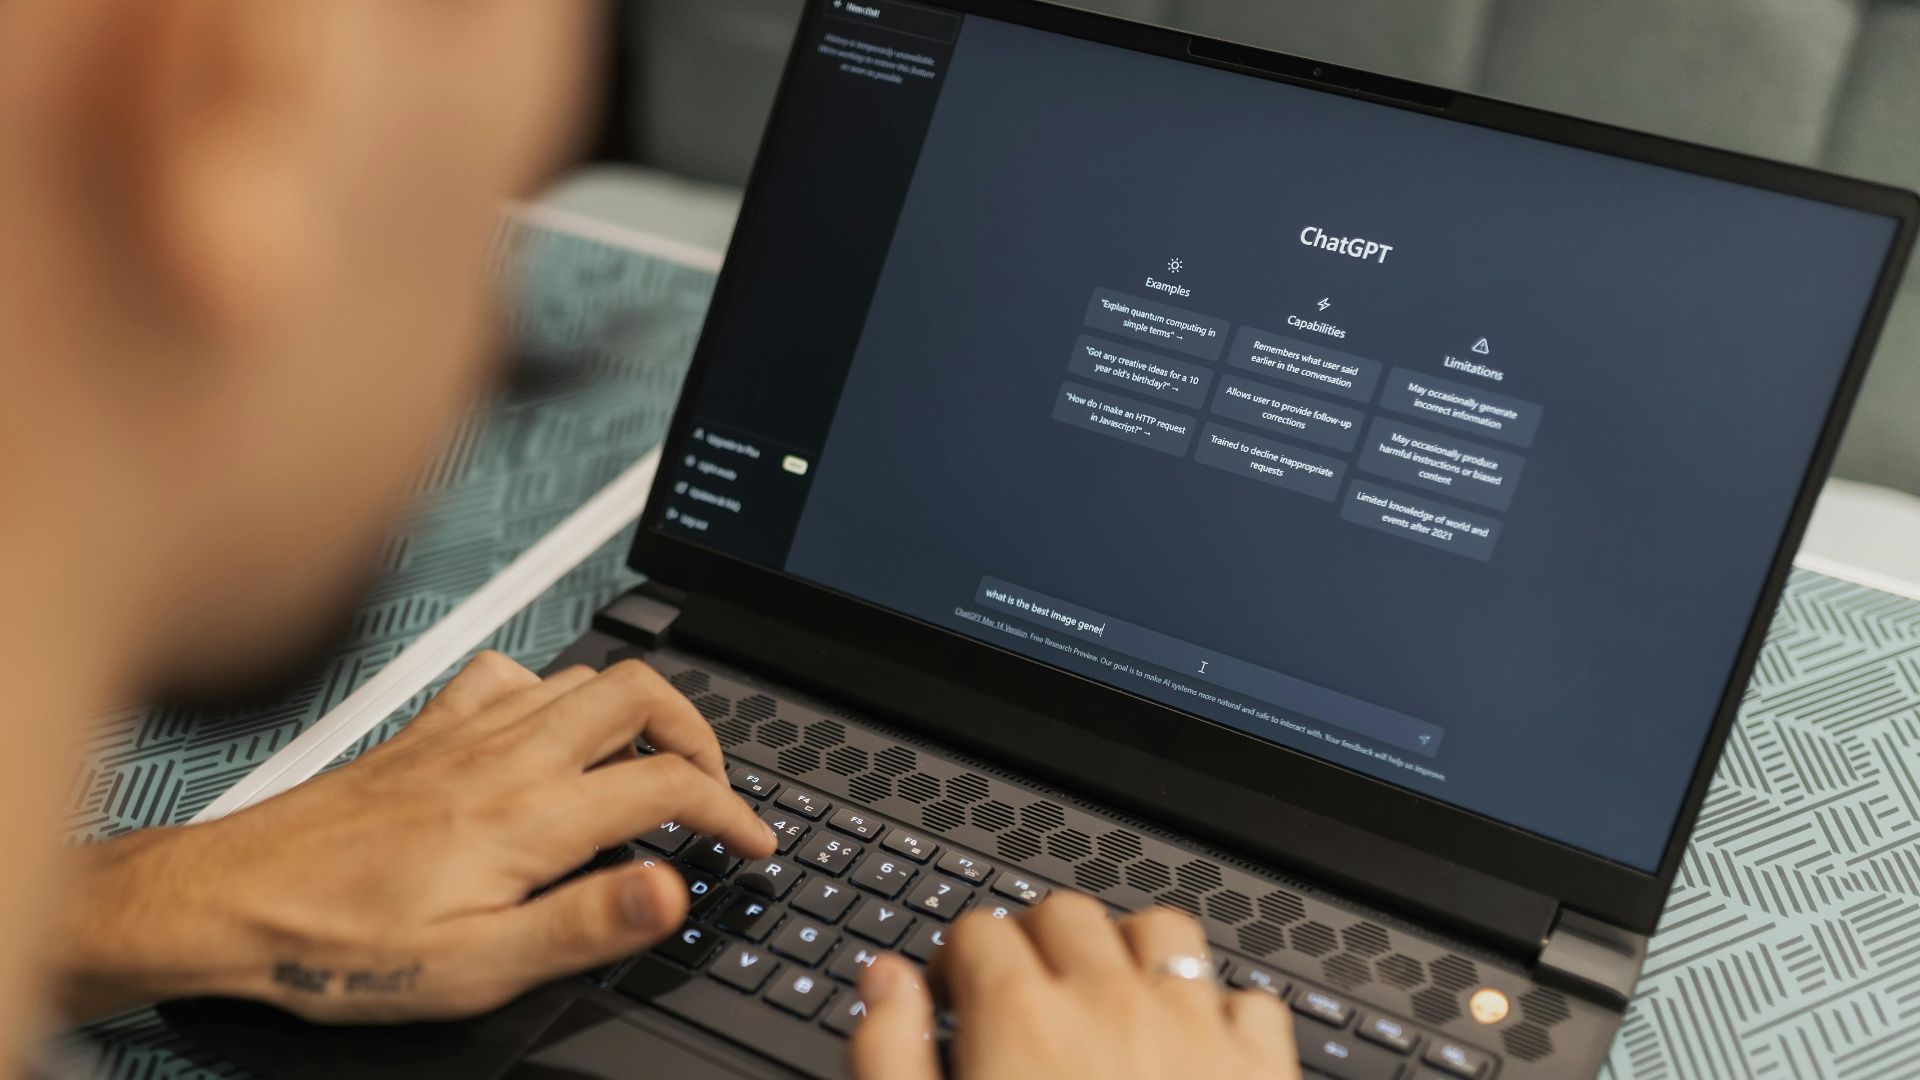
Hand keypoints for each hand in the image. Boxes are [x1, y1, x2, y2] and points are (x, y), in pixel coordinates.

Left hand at [57, 652, 772, 1021]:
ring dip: (638, 711)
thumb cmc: (339, 944)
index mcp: (530, 819)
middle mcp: (507, 758)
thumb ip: (584, 925)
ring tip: (650, 763)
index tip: (753, 844)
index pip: (669, 786)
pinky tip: (547, 730)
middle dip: (700, 735)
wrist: (228, 900)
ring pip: (584, 677)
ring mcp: (467, 732)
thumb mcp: (474, 968)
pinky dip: (552, 691)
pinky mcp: (428, 728)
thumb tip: (671, 889)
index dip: (732, 813)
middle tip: (713, 788)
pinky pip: (510, 674)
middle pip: (642, 696)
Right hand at [852, 894, 1299, 1078]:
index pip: (979, 932)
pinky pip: (1247, 1000)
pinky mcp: (1262, 1070)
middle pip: (1065, 914)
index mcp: (1023, 1022)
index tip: (952, 993)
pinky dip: (1219, 1010)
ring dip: (1128, 951)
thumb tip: (884, 985)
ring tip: (1108, 997)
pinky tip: (1195, 1048)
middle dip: (1033, 939)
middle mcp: (1111, 1006)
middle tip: (1020, 989)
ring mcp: (1196, 1031)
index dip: (955, 960)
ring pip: (1162, 930)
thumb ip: (893, 1057)